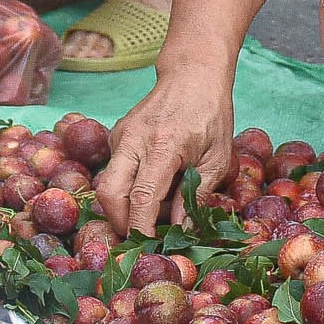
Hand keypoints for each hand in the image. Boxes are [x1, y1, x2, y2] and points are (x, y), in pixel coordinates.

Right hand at [96, 68, 232, 235]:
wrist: (192, 74)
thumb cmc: (211, 114)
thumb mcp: (216, 159)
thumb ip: (194, 196)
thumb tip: (179, 231)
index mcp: (163, 146)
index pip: (141, 198)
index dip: (141, 229)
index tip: (149, 249)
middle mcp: (133, 140)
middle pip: (109, 194)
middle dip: (119, 222)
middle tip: (142, 238)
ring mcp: (120, 135)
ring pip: (107, 183)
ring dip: (122, 206)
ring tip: (152, 213)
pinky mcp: (117, 135)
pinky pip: (115, 170)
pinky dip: (127, 187)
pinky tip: (153, 186)